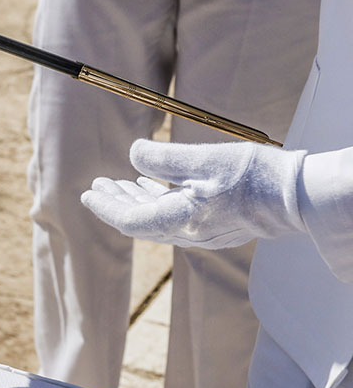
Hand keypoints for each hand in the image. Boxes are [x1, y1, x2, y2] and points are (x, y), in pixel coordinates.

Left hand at [80, 139, 307, 247]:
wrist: (299, 197)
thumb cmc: (255, 176)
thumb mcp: (205, 159)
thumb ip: (164, 158)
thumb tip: (133, 154)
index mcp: (181, 220)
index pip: (129, 220)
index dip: (105, 207)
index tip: (88, 192)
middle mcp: (189, 233)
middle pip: (140, 221)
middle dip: (115, 202)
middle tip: (98, 184)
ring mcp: (205, 233)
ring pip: (157, 219)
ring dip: (135, 200)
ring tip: (118, 182)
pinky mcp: (217, 227)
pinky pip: (175, 217)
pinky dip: (158, 201)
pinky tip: (151, 186)